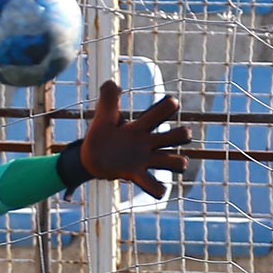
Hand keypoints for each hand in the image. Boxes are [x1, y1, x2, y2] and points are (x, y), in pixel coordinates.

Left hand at [79, 80, 192, 198]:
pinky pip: (153, 185)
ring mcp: (144, 160)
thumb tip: (112, 83)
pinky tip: (156, 188)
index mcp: (141, 126)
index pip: (162, 112)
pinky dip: (157, 188)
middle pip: (178, 136)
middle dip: (182, 134)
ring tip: (173, 162)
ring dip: (177, 162)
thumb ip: (107, 98)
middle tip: (175, 136)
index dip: (169, 107)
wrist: (90, 158)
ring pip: (173, 162)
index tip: (170, 103)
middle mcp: (148, 143)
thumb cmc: (101, 135)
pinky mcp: (136, 175)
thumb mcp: (103, 115)